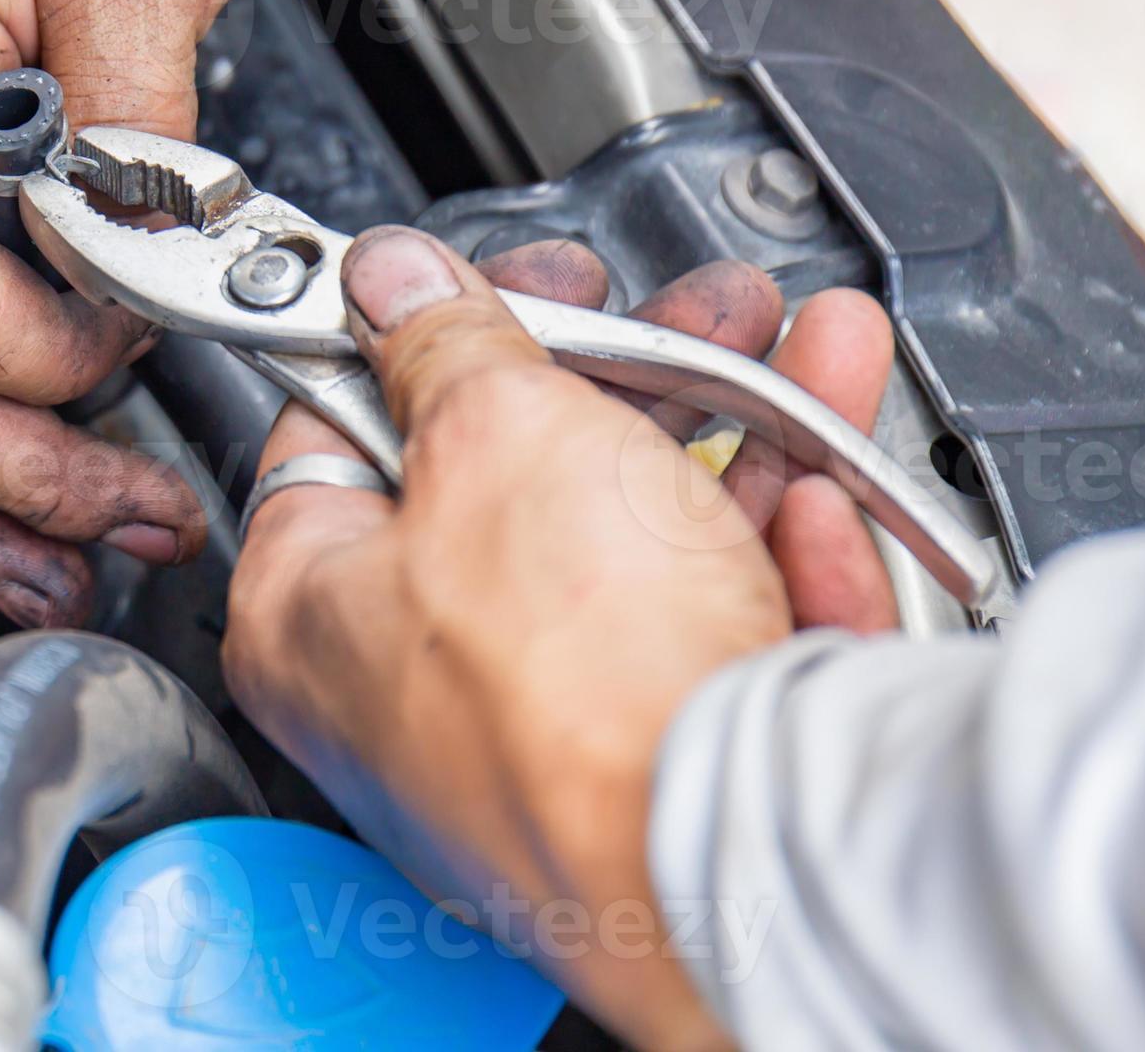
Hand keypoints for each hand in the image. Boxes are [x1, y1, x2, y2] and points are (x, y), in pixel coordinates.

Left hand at [225, 229, 898, 1048]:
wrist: (749, 863)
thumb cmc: (583, 685)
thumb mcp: (497, 432)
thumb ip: (447, 340)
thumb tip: (397, 281)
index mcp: (312, 615)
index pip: (340, 433)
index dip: (424, 334)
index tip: (497, 285)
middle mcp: (415, 698)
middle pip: (512, 487)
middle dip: (625, 376)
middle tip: (681, 313)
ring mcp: (551, 746)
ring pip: (643, 553)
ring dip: (740, 434)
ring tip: (806, 353)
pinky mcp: (676, 785)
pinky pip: (729, 644)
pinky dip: (787, 558)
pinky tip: (831, 496)